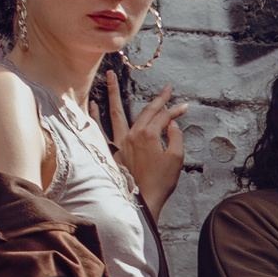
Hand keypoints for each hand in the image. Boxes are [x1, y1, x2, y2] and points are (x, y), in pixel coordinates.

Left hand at [105, 72, 186, 221]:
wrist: (141, 201)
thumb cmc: (160, 183)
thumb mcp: (176, 160)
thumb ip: (176, 138)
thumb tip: (172, 124)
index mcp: (149, 135)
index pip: (164, 116)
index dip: (175, 110)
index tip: (184, 106)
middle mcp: (133, 134)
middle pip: (146, 110)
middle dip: (158, 98)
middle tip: (166, 88)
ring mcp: (120, 141)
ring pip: (116, 111)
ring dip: (113, 92)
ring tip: (109, 75)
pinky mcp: (112, 151)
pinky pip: (100, 129)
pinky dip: (95, 115)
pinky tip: (92, 102)